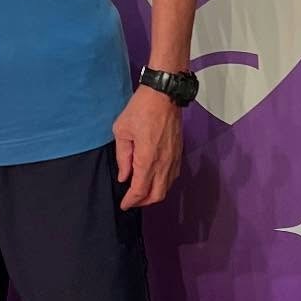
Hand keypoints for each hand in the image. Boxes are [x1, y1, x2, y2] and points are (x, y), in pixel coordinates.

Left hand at [112, 86, 183, 209]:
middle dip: (143, 202)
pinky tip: (154, 179)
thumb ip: (123, 157)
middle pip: (156, 195)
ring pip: (166, 187)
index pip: (140, 190)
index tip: (123, 205)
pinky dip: (163, 184)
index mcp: (147, 159)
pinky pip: (172, 176)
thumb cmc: (140, 109)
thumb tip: (124, 176)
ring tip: (141, 192)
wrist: (164, 95)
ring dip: (154, 194)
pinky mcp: (179, 153)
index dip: (131, 201)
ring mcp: (173, 159)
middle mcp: (163, 163)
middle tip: (131, 201)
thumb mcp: (122, 131)